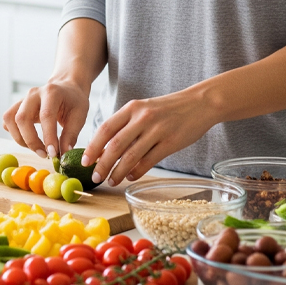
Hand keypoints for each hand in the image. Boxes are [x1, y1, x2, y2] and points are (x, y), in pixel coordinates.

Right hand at [3, 79, 90, 158]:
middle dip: (31, 141)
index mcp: (51, 92)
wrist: (66, 88)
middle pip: (22, 118)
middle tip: (45, 154)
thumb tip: (63, 153)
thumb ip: (71, 135)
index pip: (46, 115)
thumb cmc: (74, 102)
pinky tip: (29, 140)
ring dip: (21, 139)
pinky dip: (15, 134)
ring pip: (10, 120)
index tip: (53, 153)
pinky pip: (7, 122)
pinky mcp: (16, 107)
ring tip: (37, 148)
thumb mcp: (80, 116)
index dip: (48, 137)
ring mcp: (22, 99)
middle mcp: (33, 94)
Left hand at [80, 89, 219, 184]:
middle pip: (115, 145)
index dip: (93, 147)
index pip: (106, 129)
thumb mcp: (144, 110)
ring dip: (118, 172)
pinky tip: (131, 177)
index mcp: (132, 108)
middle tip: (95, 177)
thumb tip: (105, 151)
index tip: (85, 161)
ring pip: (131, 156)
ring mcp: (157, 130)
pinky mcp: (170, 142)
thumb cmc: (168, 109)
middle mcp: (142, 118)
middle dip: (102, 164)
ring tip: (112, 181)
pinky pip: (149, 161)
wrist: (199, 103)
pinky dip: (137, 172)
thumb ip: (126, 127)